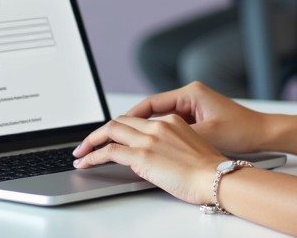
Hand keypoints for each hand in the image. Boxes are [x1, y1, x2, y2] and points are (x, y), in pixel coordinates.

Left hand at [72, 113, 224, 205]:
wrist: (216, 177)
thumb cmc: (210, 170)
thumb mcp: (191, 148)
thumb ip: (171, 145)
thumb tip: (156, 156)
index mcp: (172, 121)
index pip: (138, 119)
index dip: (121, 126)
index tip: (111, 136)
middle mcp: (158, 125)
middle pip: (120, 121)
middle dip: (100, 131)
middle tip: (88, 143)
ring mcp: (149, 139)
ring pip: (111, 131)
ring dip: (91, 142)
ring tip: (80, 153)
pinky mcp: (141, 155)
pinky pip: (108, 151)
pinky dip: (92, 156)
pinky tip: (85, 163)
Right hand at [118, 82, 271, 153]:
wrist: (263, 133)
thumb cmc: (241, 130)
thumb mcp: (207, 134)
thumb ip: (180, 135)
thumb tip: (156, 139)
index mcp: (191, 93)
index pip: (152, 102)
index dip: (132, 115)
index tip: (115, 125)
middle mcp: (190, 96)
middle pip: (153, 109)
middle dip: (135, 122)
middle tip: (115, 135)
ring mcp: (194, 106)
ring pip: (162, 117)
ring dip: (148, 129)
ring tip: (130, 142)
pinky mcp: (198, 117)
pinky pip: (172, 124)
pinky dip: (162, 134)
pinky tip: (153, 146)